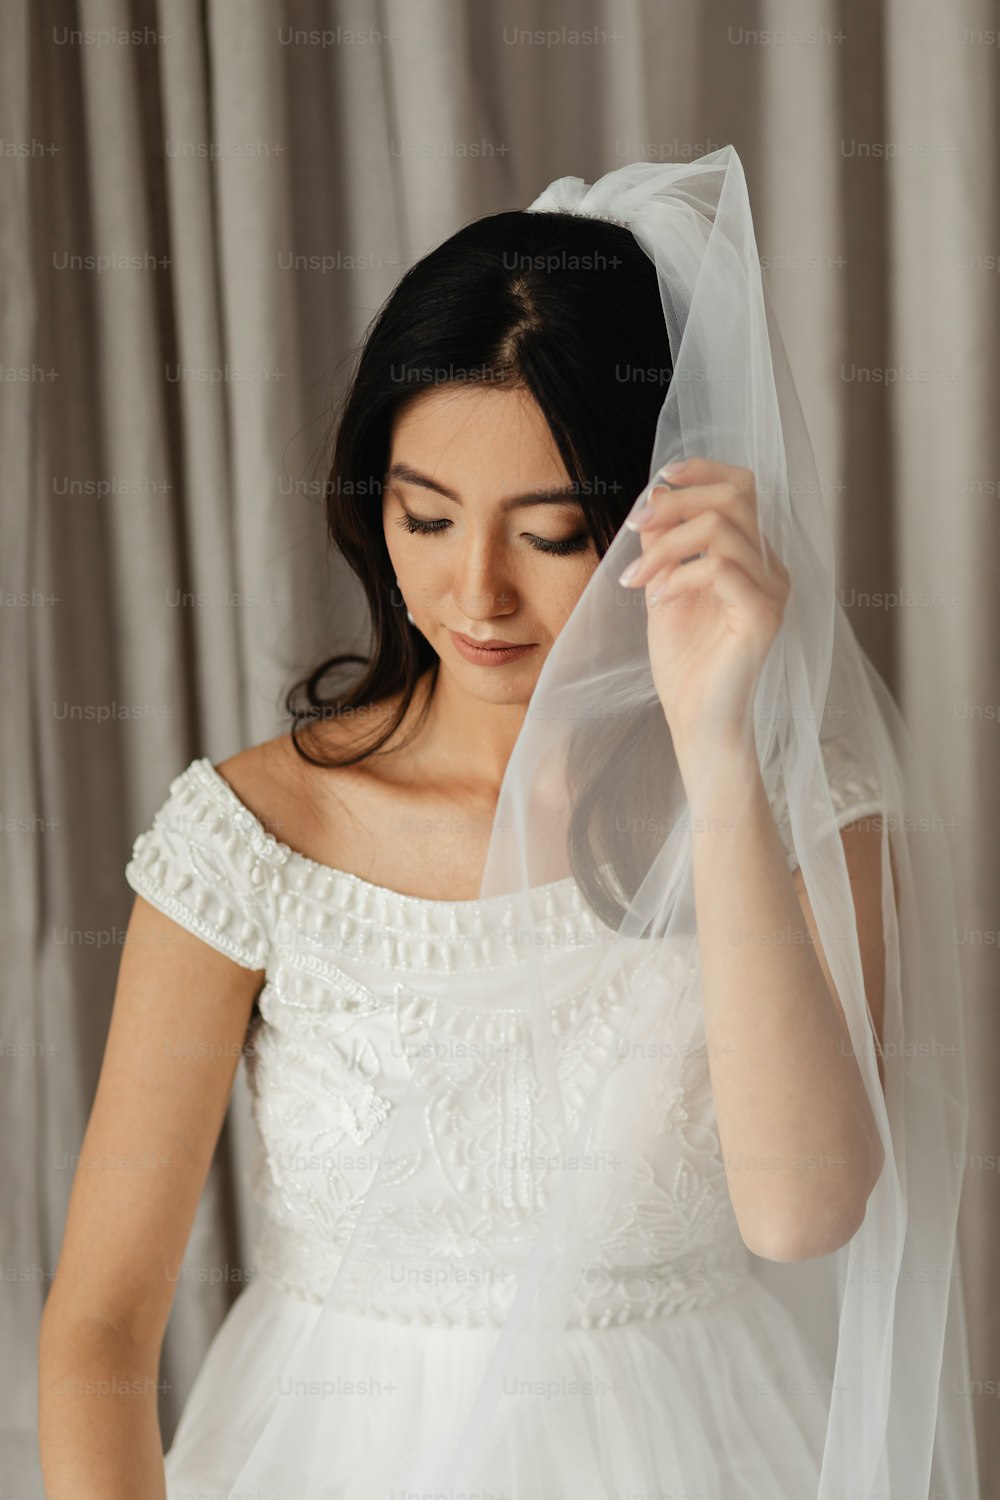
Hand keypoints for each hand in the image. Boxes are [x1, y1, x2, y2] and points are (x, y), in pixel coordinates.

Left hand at [618, 457, 789, 757]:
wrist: (695, 719)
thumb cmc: (684, 662)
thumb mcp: (665, 588)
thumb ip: (666, 544)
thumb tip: (659, 494)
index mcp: (753, 558)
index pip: (743, 488)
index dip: (704, 471)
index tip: (660, 479)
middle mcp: (771, 568)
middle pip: (734, 496)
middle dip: (676, 505)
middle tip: (635, 529)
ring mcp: (772, 590)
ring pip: (720, 529)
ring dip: (665, 547)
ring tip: (637, 578)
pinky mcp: (763, 615)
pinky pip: (720, 569)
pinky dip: (679, 576)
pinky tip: (657, 598)